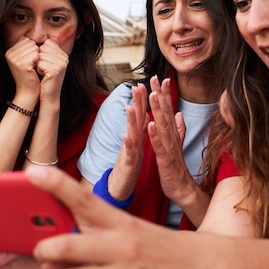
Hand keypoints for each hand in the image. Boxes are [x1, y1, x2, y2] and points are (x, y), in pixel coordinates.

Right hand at [5, 36, 41, 102]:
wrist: (28, 92)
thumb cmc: (31, 76)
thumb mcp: (29, 59)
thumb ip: (30, 47)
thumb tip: (46, 36)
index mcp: (10, 51)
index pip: (27, 39)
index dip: (34, 49)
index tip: (31, 62)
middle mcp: (9, 54)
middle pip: (31, 42)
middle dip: (36, 53)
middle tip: (33, 66)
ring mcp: (14, 59)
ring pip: (34, 48)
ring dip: (38, 58)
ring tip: (34, 68)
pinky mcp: (21, 64)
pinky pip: (36, 55)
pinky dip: (39, 62)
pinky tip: (35, 70)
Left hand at [28, 165, 212, 268]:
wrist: (200, 266)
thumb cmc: (154, 244)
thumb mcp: (128, 226)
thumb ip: (92, 232)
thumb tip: (50, 250)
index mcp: (122, 222)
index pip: (85, 199)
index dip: (57, 184)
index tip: (33, 172)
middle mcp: (124, 246)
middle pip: (66, 246)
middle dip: (44, 250)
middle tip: (44, 251)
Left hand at [37, 38, 68, 103]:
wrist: (49, 96)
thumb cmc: (46, 79)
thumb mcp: (47, 62)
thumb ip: (47, 50)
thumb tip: (48, 37)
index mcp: (63, 54)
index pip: (47, 42)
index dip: (41, 52)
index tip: (45, 63)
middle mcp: (64, 58)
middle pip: (43, 47)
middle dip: (39, 58)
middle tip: (43, 69)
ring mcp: (61, 64)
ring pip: (40, 55)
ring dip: (38, 64)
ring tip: (43, 73)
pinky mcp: (56, 70)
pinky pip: (40, 63)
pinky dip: (38, 70)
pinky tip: (43, 76)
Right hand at [107, 83, 148, 199]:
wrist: (120, 186)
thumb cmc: (129, 165)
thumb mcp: (138, 145)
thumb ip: (141, 130)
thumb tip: (145, 115)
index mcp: (138, 136)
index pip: (142, 114)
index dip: (144, 99)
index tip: (148, 83)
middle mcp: (132, 140)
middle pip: (135, 119)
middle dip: (136, 103)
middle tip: (137, 85)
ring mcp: (129, 150)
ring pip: (130, 133)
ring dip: (130, 120)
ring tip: (130, 106)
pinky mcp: (128, 163)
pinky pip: (128, 153)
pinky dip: (128, 144)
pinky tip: (126, 136)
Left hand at [148, 77, 195, 203]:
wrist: (182, 188)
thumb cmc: (177, 167)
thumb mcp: (176, 145)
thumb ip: (178, 129)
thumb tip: (179, 114)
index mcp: (172, 134)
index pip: (168, 110)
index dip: (164, 94)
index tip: (160, 78)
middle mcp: (172, 137)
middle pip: (165, 113)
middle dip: (160, 95)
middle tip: (155, 78)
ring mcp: (169, 148)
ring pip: (163, 126)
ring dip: (158, 110)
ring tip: (152, 95)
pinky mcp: (165, 159)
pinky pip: (159, 146)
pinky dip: (155, 135)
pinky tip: (151, 124)